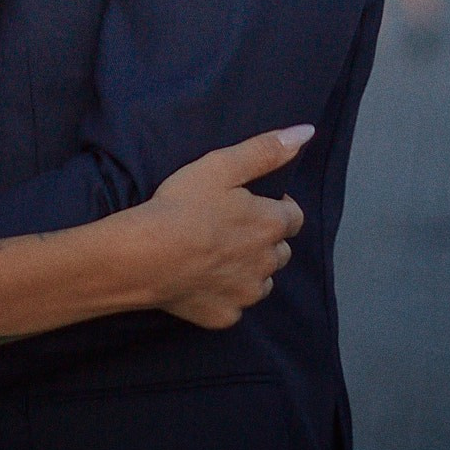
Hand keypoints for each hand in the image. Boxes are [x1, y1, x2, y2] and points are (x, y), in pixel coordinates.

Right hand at [135, 126, 311, 329]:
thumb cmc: (181, 206)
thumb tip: (305, 132)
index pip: (295, 217)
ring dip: (250, 269)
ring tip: (218, 255)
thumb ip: (265, 150)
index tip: (252, 202)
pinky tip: (203, 280)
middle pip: (281, 251)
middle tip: (231, 227)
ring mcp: (246, 294)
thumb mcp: (221, 166)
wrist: (143, 256)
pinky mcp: (225, 317)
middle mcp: (266, 263)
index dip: (277, 207)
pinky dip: (226, 294)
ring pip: (262, 280)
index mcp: (270, 225)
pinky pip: (235, 305)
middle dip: (265, 239)